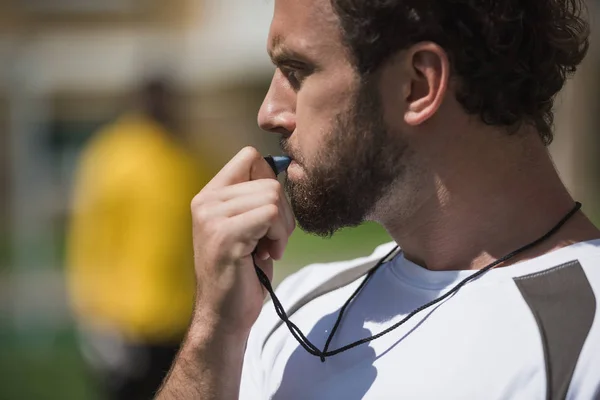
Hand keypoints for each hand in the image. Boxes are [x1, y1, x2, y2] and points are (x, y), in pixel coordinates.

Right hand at [190, 147, 295, 337]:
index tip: (270, 213)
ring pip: (272, 196)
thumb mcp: (249, 226)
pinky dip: (279, 236)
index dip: (271, 179)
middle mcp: (206, 201)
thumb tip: (283, 166)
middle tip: (271, 240)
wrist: (225, 315)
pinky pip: (270, 215)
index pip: (250, 156)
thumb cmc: (243, 272)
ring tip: (267, 249)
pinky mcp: (224, 235)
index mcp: (210, 195)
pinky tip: (267, 256)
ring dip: (282, 227)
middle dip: (283, 212)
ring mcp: (212, 217)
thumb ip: (257, 197)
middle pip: (269, 179)